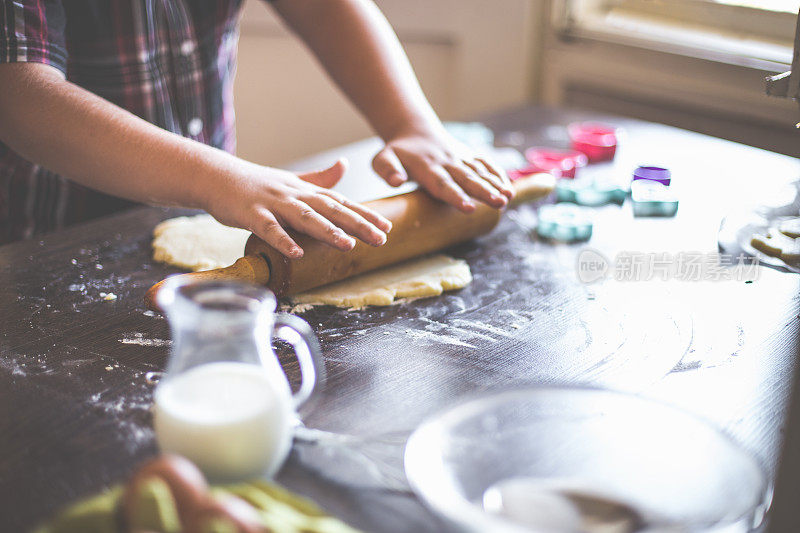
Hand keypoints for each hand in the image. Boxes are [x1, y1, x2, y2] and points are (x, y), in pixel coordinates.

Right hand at [206, 158, 390, 258]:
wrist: (216, 176)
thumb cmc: (256, 183)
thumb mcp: (292, 180)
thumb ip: (319, 178)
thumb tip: (345, 165)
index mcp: (305, 190)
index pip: (340, 203)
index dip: (364, 215)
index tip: (387, 227)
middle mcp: (294, 195)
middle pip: (330, 210)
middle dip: (357, 224)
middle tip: (381, 239)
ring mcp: (272, 203)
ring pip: (304, 217)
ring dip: (327, 231)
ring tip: (348, 245)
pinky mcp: (250, 213)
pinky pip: (268, 229)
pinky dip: (282, 240)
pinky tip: (297, 253)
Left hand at [372, 127, 513, 212]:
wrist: (414, 130)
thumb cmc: (397, 152)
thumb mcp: (382, 159)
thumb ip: (386, 170)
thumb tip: (395, 182)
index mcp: (427, 167)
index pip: (443, 184)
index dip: (456, 196)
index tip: (468, 208)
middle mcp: (447, 163)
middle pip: (467, 179)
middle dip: (484, 192)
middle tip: (498, 202)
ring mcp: (460, 158)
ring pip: (479, 172)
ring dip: (494, 184)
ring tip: (508, 197)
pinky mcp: (468, 156)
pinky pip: (485, 164)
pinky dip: (497, 174)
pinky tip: (508, 187)